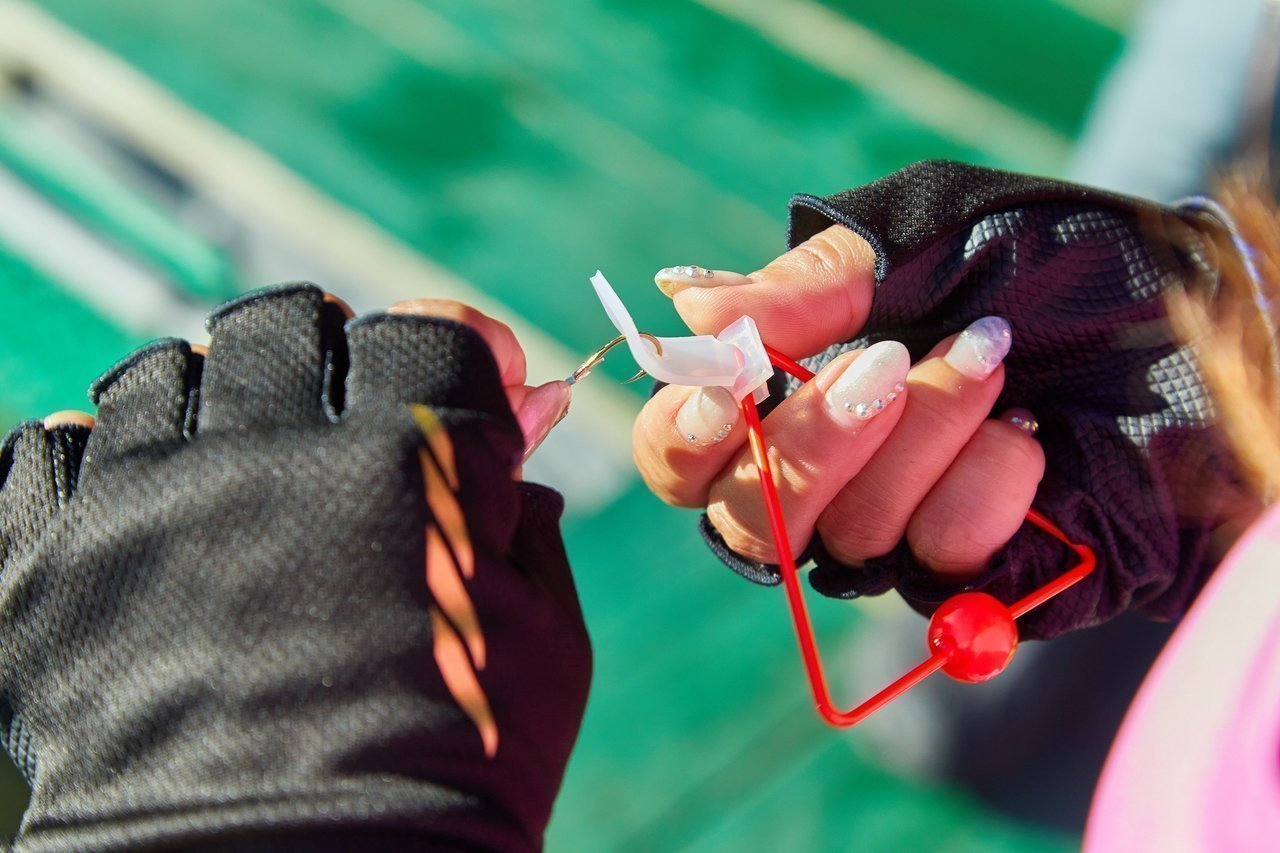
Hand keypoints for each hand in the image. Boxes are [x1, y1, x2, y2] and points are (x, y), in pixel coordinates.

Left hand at [0, 285, 587, 849]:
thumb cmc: (454, 786)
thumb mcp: (548, 647)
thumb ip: (529, 516)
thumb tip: (522, 423)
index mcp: (413, 470)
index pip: (430, 329)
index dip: (463, 344)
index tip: (475, 379)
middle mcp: (273, 461)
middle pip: (287, 323)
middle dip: (334, 356)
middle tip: (349, 415)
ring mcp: (150, 508)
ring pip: (164, 370)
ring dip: (215, 395)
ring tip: (240, 460)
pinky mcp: (52, 570)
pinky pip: (44, 451)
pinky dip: (91, 458)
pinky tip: (139, 498)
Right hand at [635, 225, 1044, 579]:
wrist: (1165, 301)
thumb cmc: (1029, 257)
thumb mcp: (909, 243)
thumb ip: (799, 288)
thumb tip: (680, 306)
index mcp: (777, 399)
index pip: (679, 459)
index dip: (684, 436)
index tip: (731, 383)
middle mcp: (818, 482)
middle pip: (749, 518)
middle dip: (817, 441)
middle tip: (889, 359)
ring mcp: (891, 534)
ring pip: (854, 533)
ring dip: (930, 429)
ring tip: (991, 357)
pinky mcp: (968, 573)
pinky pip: (943, 555)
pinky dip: (992, 476)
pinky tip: (1027, 431)